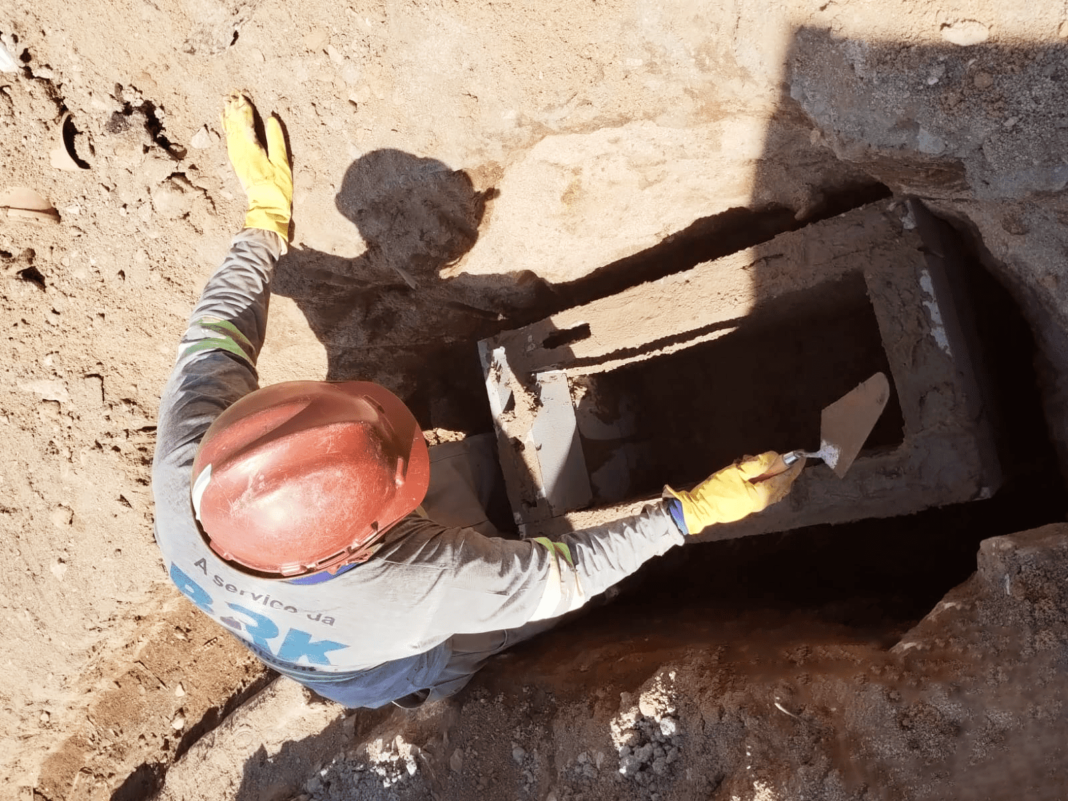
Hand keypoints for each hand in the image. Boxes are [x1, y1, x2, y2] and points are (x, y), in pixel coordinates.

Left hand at [222, 92, 292, 240]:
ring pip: (229, 131)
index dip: (245, 108)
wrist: (266, 207)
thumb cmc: (277, 187)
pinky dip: (226, 129)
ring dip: (228, 116)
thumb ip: (276, 140)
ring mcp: (236, 157)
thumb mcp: (282, 163)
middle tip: (232, 93)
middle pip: (235, 125)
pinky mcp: (236, 163)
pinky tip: (225, 122)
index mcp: (252, 148)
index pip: (246, 122)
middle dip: (234, 109)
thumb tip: (271, 119)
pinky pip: (228, 140)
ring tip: (226, 102)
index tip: (244, 95)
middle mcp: (240, 150)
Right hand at [664, 451, 804, 534]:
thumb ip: (757, 464)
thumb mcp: (736, 472)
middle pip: (780, 484)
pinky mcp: (746, 505)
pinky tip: (745, 470)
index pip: (784, 479)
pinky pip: (760, 490)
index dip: (793, 467)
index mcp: (763, 495)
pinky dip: (758, 479)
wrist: (699, 509)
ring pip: (769, 487)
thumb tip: (774, 456)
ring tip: (749, 461)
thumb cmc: (717, 490)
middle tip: (774, 456)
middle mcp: (762, 502)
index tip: (800, 456)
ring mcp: (754, 505)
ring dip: (766, 473)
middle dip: (780, 469)